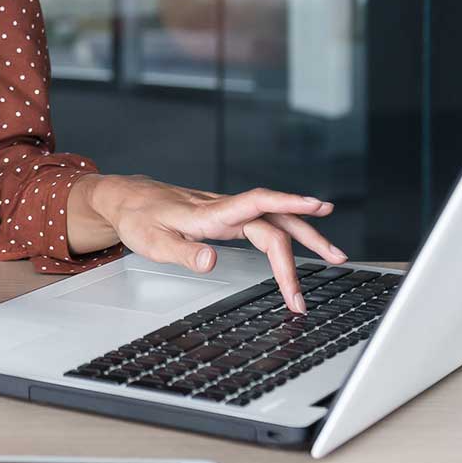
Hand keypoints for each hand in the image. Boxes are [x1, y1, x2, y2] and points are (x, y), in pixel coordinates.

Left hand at [84, 176, 345, 312]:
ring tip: (335, 256)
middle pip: (274, 221)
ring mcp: (226, 211)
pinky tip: (301, 244)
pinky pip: (264, 223)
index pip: (256, 204)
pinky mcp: (225, 216)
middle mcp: (223, 208)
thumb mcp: (152, 243)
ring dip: (305, 237)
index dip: (288, 203)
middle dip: (307, 242)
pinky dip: (287, 235)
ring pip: (274, 221)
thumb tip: (212, 262)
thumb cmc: (138, 220)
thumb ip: (183, 254)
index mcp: (208, 214)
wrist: (125, 198)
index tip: (318, 206)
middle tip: (336, 263)